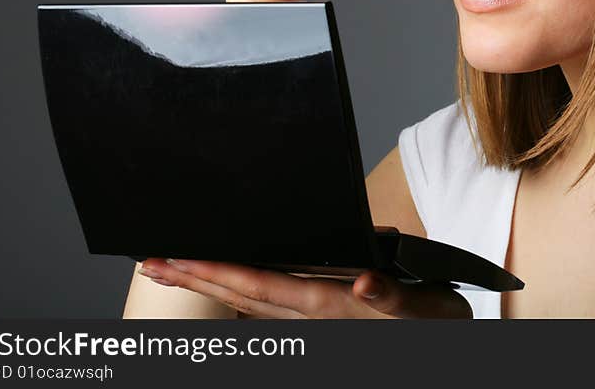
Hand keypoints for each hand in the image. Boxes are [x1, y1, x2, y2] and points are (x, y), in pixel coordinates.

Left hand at [138, 258, 472, 318]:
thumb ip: (392, 295)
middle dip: (195, 278)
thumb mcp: (422, 305)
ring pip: (248, 300)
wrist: (441, 334)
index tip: (180, 260)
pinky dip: (236, 289)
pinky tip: (222, 283)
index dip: (218, 273)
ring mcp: (313, 316)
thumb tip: (365, 283)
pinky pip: (266, 302)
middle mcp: (313, 311)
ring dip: (208, 284)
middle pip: (241, 295)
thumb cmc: (432, 319)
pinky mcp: (319, 313)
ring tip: (172, 270)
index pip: (261, 286)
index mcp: (331, 304)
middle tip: (153, 262)